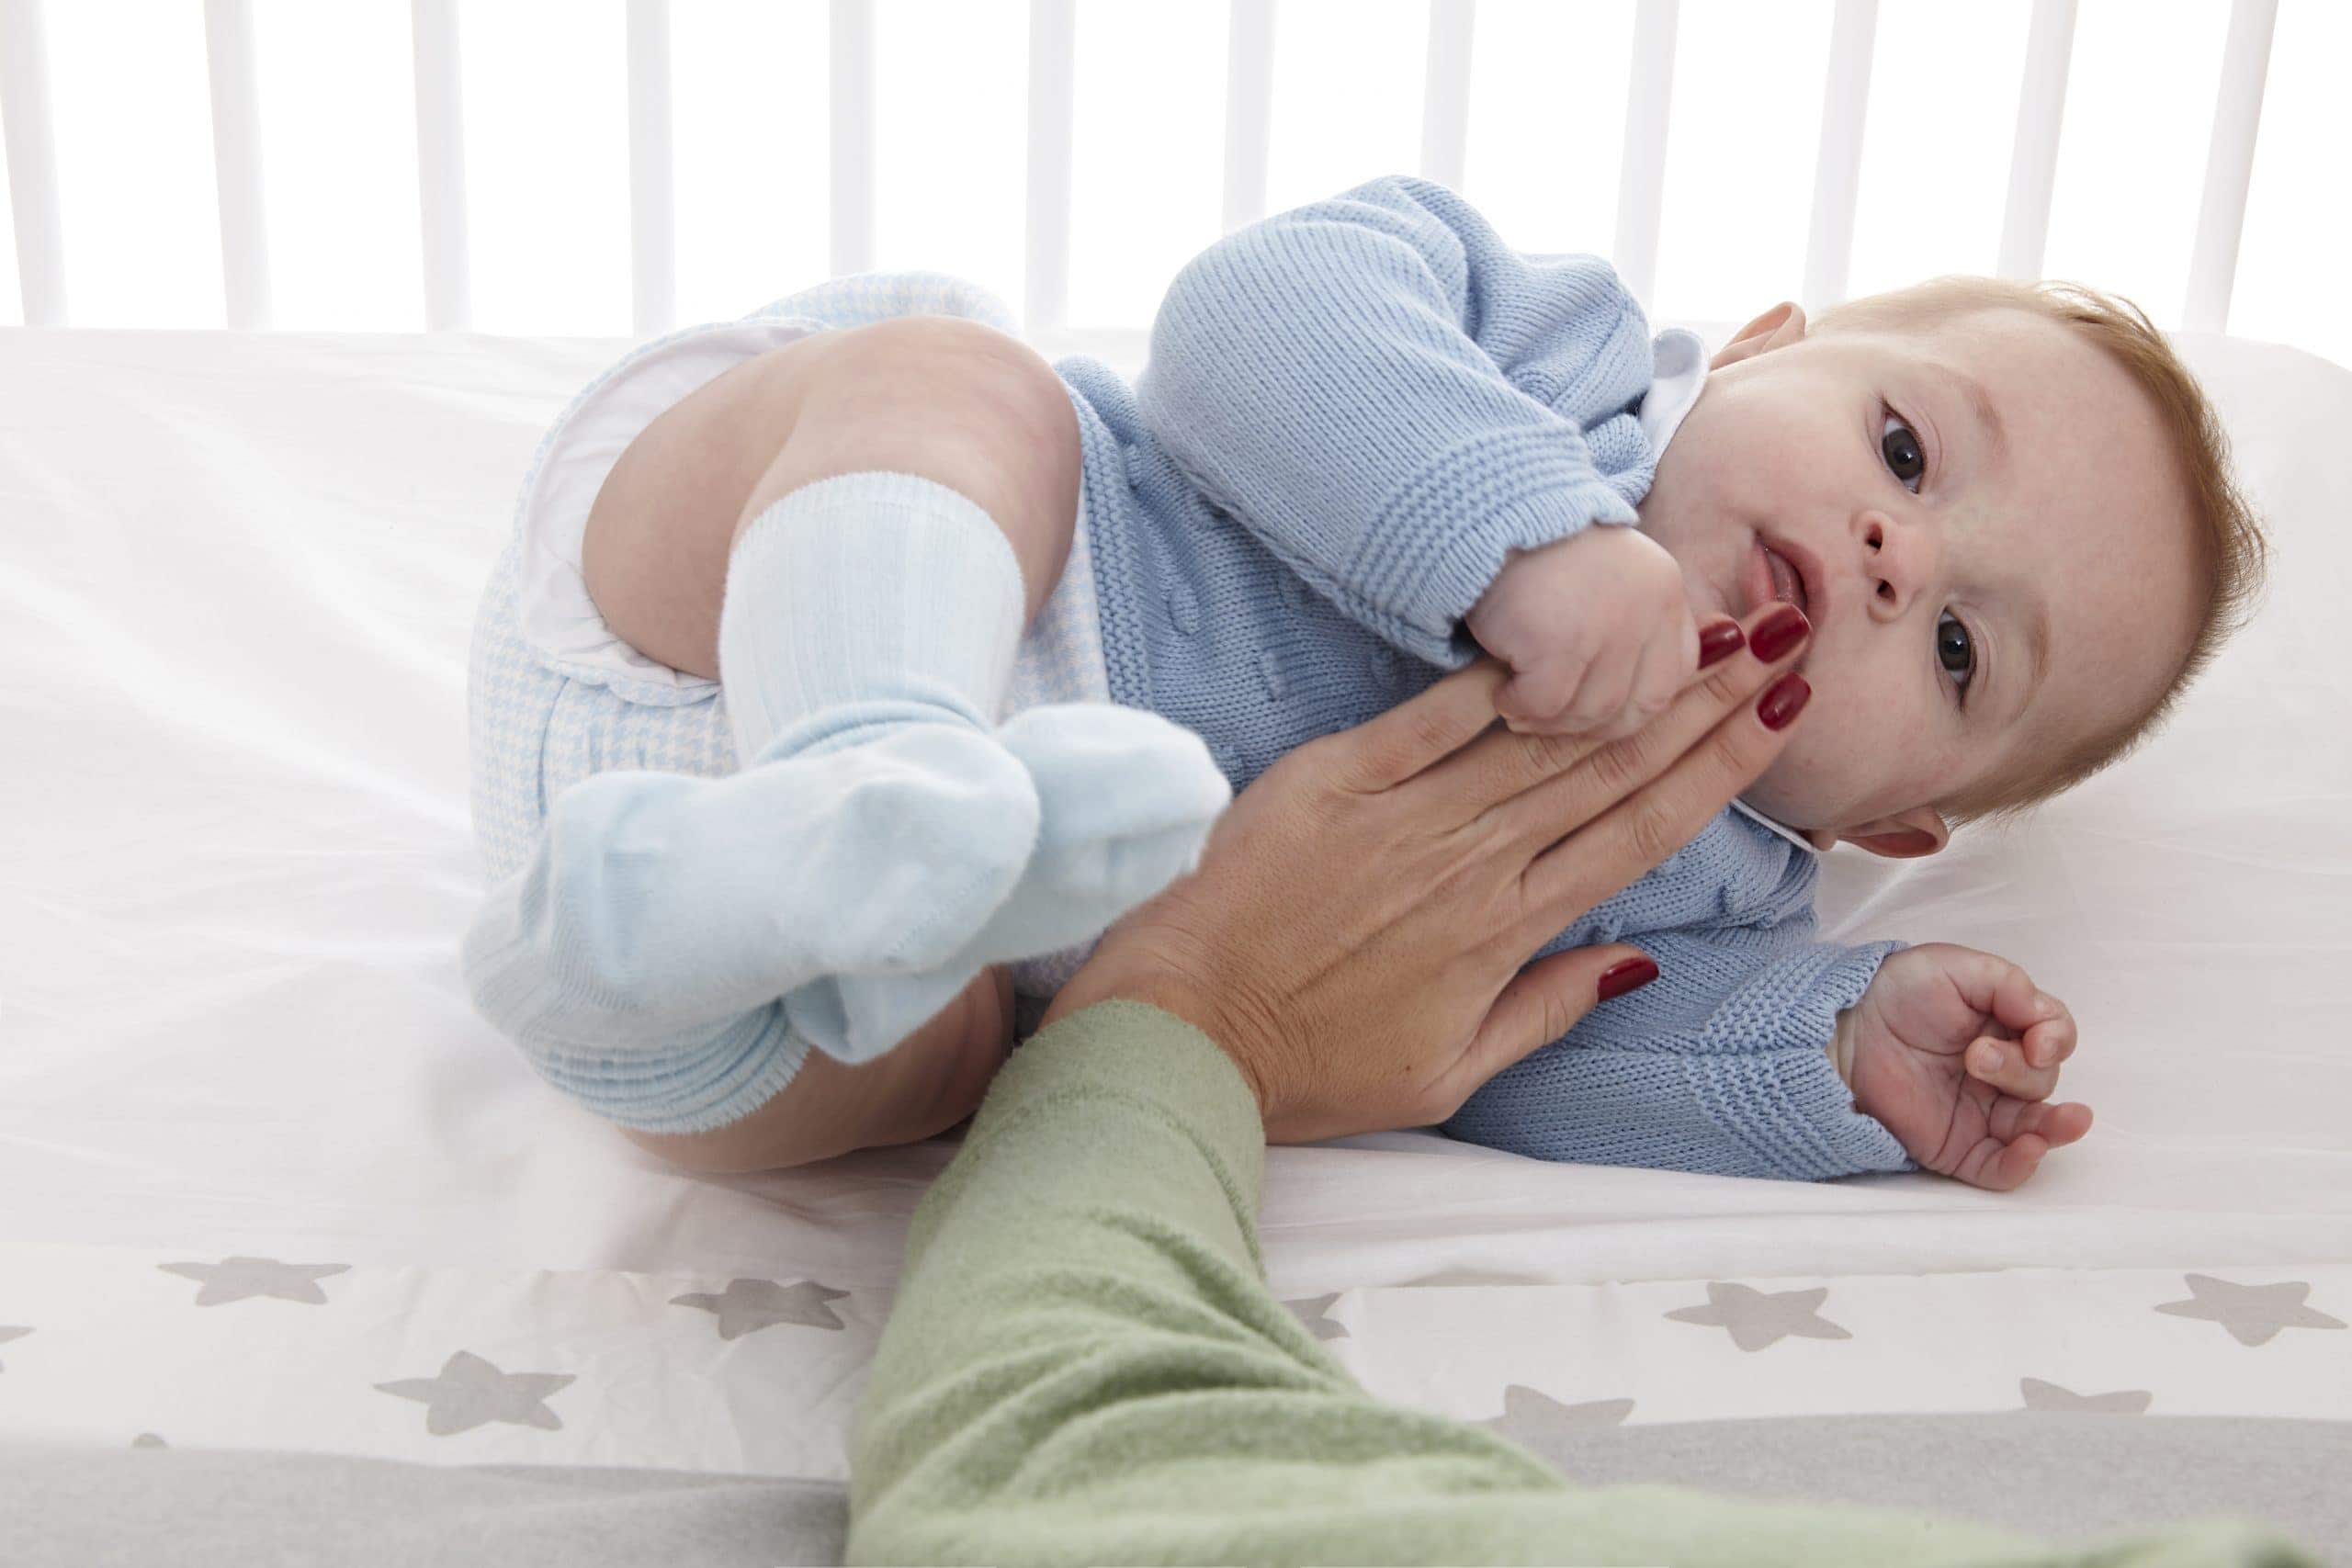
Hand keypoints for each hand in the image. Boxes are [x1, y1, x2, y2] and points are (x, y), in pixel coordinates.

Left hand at [1044, 602, 1811, 1142]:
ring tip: (1703, 622)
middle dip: (1703, 699)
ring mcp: (1406, 814)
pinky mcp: (1336, 777)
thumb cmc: (1308, 1065)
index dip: (1717, 769)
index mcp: (1507, 933)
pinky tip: (1560, 630)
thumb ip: (1545, 1011)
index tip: (1777, 715)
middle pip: (1612, 766)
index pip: (1639, 835)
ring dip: (1630, 677)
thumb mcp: (1446, 1076)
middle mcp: (1473, 862)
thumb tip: (1632, 961)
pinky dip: (1497, 674)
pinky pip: (1434, 714)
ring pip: (1544, 736)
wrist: (1184, 1030)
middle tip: (1777, 635)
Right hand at [1465, 524, 1697, 741]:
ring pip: (1591, 711)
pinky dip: (1519, 706)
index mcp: (1666, 591)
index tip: (1591, 707)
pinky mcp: (1560, 640)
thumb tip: (1667, 694)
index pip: (1675, 677)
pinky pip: (1545, 704)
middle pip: (1635, 706)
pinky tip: (1502, 693)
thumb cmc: (1541, 554)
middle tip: (1550, 718)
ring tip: (1520, 708)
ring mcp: (1608, 625)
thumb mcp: (1607, 582)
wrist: (1488, 513)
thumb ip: (1636, 627)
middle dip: (1589, 725)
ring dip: (1550, 721)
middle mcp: (1648, 607)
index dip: (1633, 706)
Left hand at [1838, 944, 2092, 1190]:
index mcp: (2008, 1029)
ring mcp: (1981, 1111)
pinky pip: (1999, 1168)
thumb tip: (2041, 1017)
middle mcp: (2002, 1073)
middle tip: (1975, 1056)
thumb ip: (2008, 984)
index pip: (2055, 1038)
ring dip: (2055, 1126)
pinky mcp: (1957, 1145)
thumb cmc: (1899, 993)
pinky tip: (2031, 1149)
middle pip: (2042, 1080)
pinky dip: (2022, 1164)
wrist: (1846, 1029)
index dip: (2056, 1039)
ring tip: (2065, 1120)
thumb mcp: (1955, 967)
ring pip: (2036, 1129)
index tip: (2037, 1041)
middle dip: (2020, 1069)